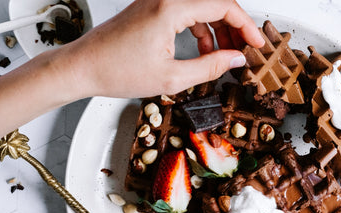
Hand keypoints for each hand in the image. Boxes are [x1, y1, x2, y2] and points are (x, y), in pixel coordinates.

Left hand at [63, 0, 264, 98]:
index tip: (257, 44)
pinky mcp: (151, 7)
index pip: (224, 6)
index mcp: (172, 7)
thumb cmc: (116, 70)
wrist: (83, 67)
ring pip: (201, 6)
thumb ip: (210, 66)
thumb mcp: (172, 77)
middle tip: (244, 51)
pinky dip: (199, 28)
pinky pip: (186, 11)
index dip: (246, 26)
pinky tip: (202, 50)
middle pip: (215, 3)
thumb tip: (236, 60)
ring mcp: (157, 0)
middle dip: (234, 28)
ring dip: (217, 29)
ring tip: (224, 56)